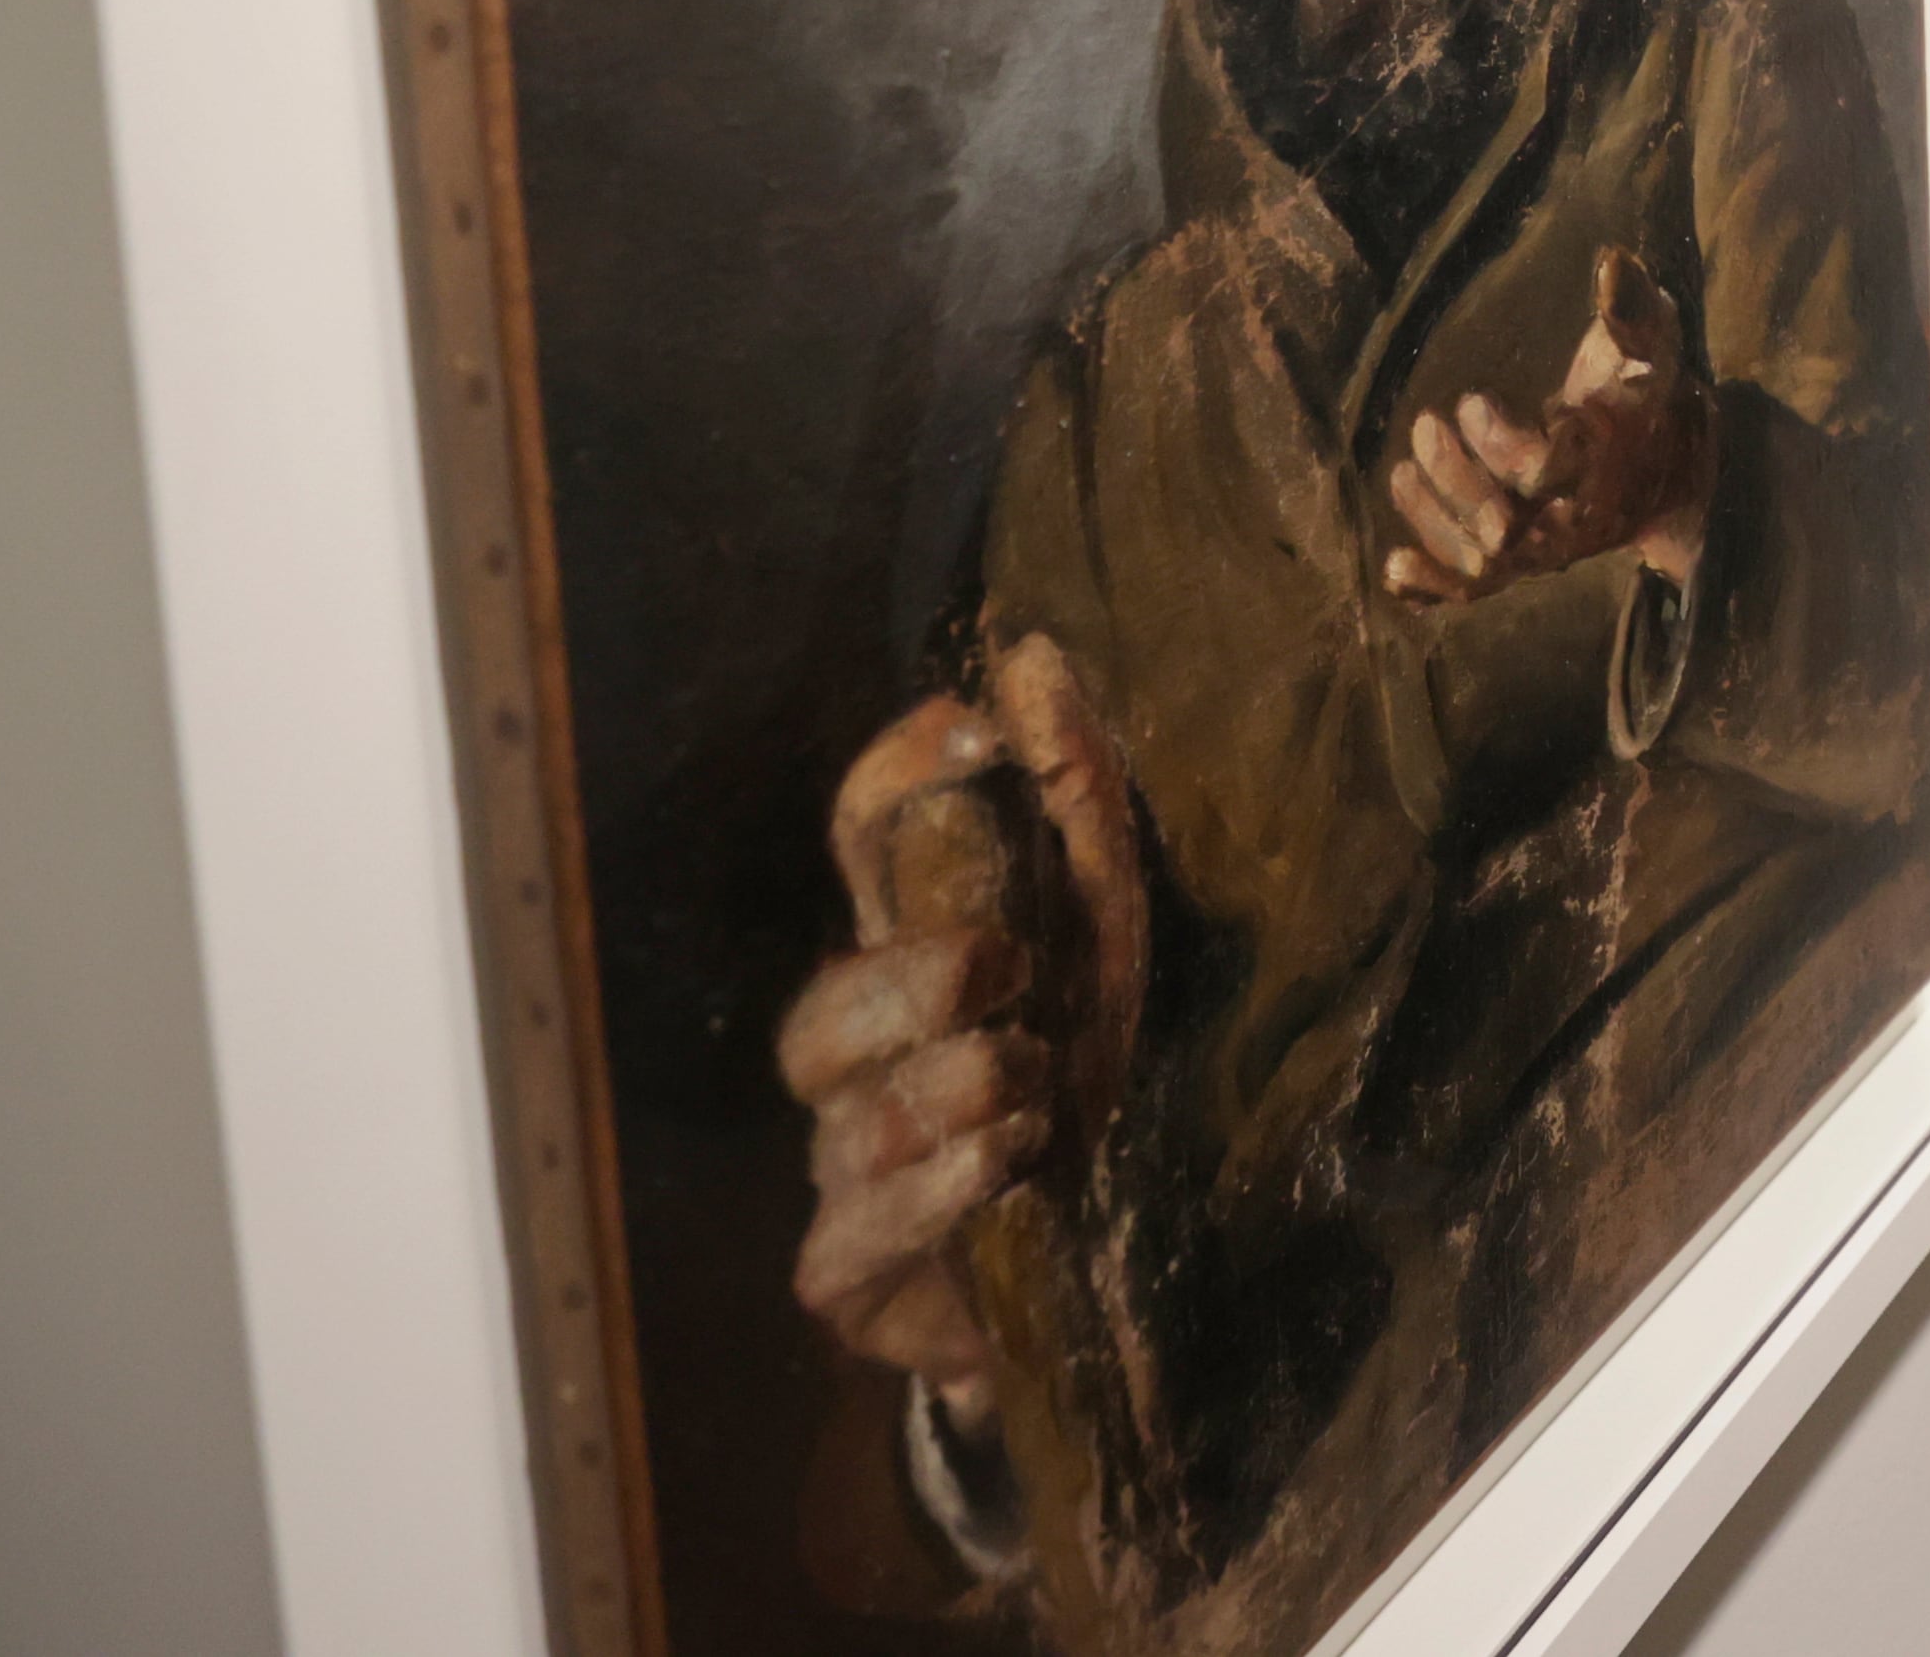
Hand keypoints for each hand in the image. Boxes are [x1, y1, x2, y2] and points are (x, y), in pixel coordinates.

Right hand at [782, 700, 1045, 1407]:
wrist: (1109, 1267)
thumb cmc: (1093, 1077)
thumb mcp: (1113, 928)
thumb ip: (1078, 796)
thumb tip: (1034, 656)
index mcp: (913, 958)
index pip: (856, 847)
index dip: (891, 783)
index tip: (967, 736)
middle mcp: (859, 1064)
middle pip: (817, 1007)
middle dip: (912, 980)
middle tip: (1008, 971)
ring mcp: (842, 1171)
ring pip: (844, 1118)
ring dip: (952, 1090)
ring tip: (1035, 1093)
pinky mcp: (850, 1274)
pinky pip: (843, 1237)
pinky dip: (932, 1194)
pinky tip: (1003, 1171)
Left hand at [1384, 248, 1715, 608]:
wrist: (1672, 466)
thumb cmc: (1645, 391)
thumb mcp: (1651, 343)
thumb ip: (1633, 308)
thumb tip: (1611, 263)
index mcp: (1607, 462)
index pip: (1545, 472)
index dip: (1499, 444)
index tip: (1471, 401)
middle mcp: (1579, 516)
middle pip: (1506, 527)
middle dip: (1456, 479)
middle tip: (1426, 426)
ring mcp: (1550, 546)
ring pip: (1484, 562)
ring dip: (1432, 521)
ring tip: (1402, 473)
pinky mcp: (1526, 561)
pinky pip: (1477, 591)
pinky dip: (1431, 587)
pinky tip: (1393, 568)